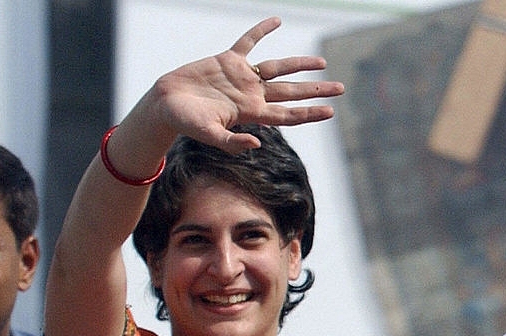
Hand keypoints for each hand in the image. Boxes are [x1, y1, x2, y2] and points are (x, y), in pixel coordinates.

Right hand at [143, 16, 343, 153]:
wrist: (166, 104)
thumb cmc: (186, 123)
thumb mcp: (209, 135)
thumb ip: (232, 142)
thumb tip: (257, 145)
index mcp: (251, 113)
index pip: (288, 114)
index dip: (309, 113)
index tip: (331, 111)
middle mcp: (252, 95)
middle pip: (291, 92)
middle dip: (316, 90)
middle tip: (340, 88)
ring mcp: (242, 77)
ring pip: (277, 68)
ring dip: (299, 64)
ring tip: (322, 63)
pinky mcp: (228, 60)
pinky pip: (248, 42)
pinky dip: (261, 31)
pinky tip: (276, 21)